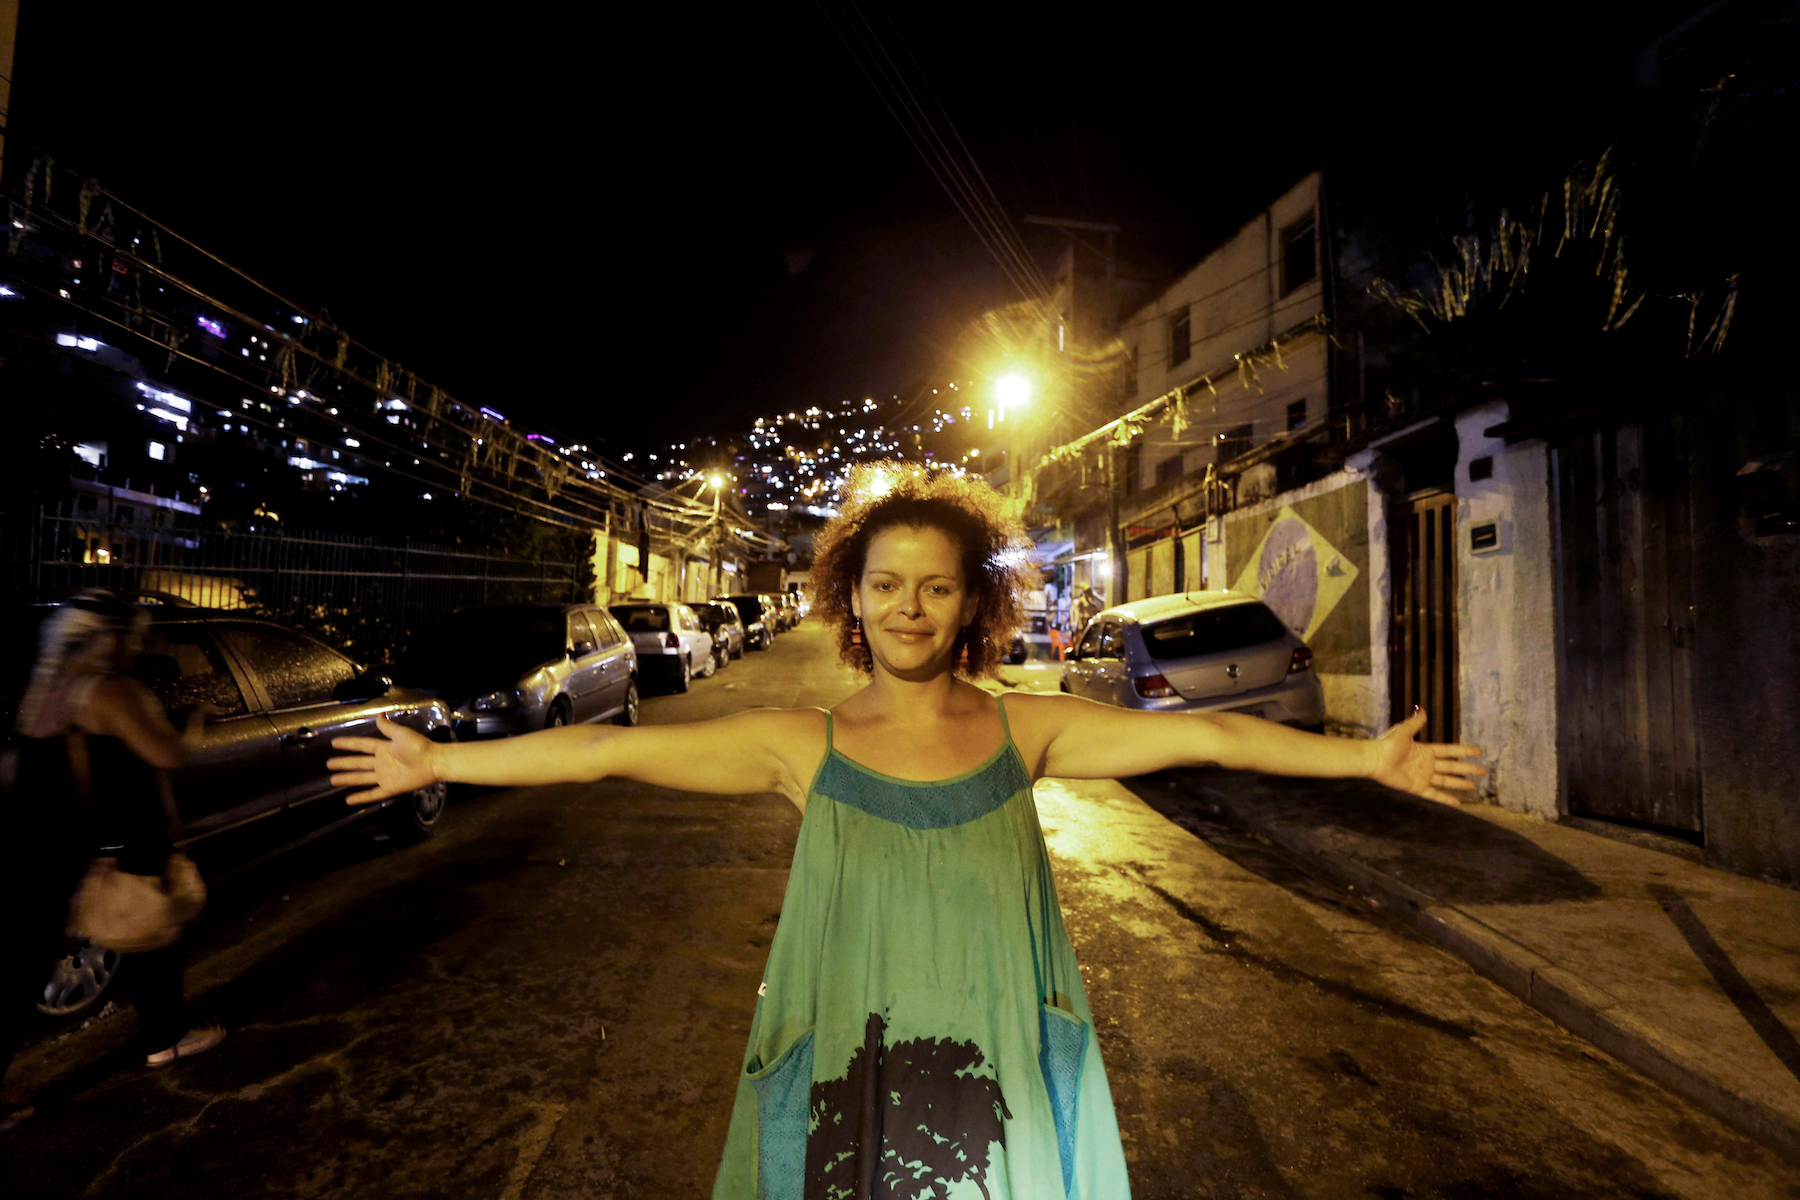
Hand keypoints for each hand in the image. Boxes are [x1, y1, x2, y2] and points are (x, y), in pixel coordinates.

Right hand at [328, 715, 437, 805]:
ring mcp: (385, 776)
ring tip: (332, 780)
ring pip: (361, 778)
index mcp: (384, 748)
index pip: (362, 745)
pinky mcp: (390, 788)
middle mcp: (382, 762)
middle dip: (344, 763)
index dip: (349, 744)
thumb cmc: (419, 746)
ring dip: (348, 779)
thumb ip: (388, 727)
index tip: (334, 743)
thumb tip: (379, 714)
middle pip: (358, 763)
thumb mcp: (401, 734)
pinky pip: (373, 794)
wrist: (433, 762)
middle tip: (328, 764)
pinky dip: (361, 797)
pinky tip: (349, 800)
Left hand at [1367, 709, 1485, 805]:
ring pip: (1446, 781)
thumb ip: (1415, 722)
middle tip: (1483, 771)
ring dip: (1460, 784)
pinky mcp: (1417, 787)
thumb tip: (1422, 708)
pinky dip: (1445, 799)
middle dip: (1467, 769)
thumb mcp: (1404, 731)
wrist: (1375, 759)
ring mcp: (1422, 776)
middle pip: (1452, 767)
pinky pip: (1434, 794)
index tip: (1478, 752)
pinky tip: (1457, 803)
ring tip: (1474, 786)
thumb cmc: (1387, 744)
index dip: (1463, 751)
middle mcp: (1426, 764)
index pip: (1449, 751)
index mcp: (1425, 750)